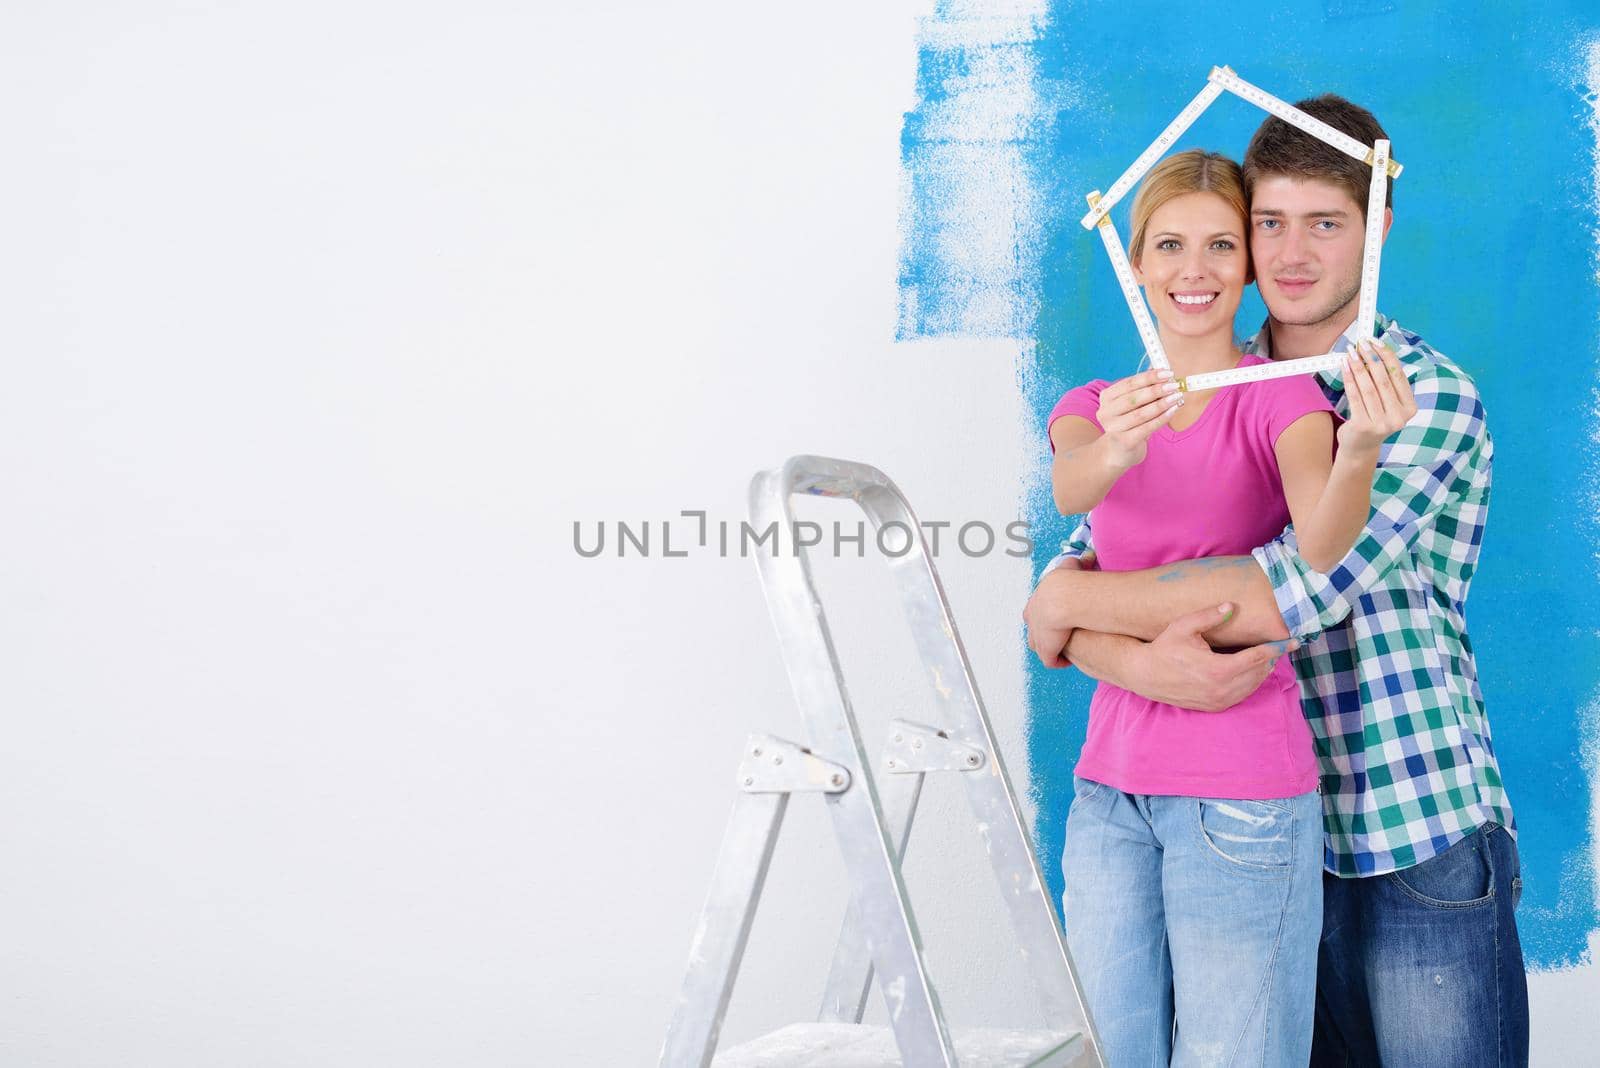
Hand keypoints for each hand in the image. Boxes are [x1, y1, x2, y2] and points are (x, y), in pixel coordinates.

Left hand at [1023, 567, 1078, 668]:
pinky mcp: (1045, 650)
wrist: (1063, 597)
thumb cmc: (1070, 580)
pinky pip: (1051, 661)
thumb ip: (1080, 562)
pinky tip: (1069, 661)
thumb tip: (1088, 556)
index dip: (1044, 617)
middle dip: (1044, 635)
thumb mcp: (1072, 566)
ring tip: (1065, 651)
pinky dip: (1059, 661)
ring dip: (1051, 649)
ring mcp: (1037, 636)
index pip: (1033, 613)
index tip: (1057, 620)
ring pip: (1039, 647)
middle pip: (1033, 631)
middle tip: (1060, 638)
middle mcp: (1032, 620)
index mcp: (1035, 602)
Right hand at [1095, 369, 1184, 467]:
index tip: (1167, 373)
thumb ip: (1144, 390)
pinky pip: (1146, 428)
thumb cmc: (1129, 422)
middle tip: (1174, 385)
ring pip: (1140, 413)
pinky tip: (1172, 410)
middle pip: (1134, 397)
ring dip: (1161, 404)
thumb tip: (1165, 376)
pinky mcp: (1124, 441)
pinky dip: (1161, 418)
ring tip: (1176, 396)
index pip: (1129, 383)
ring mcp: (1113, 427)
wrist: (1118, 451)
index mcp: (1107, 397)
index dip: (1149, 377)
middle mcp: (1106, 412)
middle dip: (1156, 389)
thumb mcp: (1132, 404)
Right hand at [1127, 603, 1298, 711]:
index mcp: (1217, 669)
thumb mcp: (1184, 626)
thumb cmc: (1164, 647)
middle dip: (1271, 658)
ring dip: (1262, 671)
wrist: (1145, 675)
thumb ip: (1209, 616)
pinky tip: (1251, 672)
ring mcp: (1218, 700)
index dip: (1276, 648)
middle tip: (1279, 645)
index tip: (1292, 641)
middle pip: (1258, 673)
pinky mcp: (1213, 706)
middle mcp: (1221, 689)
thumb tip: (1231, 606)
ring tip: (1267, 656)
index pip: (1257, 658)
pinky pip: (1241, 696)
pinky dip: (1250, 683)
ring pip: (1252, 686)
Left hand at [1337, 338, 1417, 452]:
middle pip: (1383, 380)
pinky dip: (1349, 379)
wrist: (1360, 447)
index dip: (1387, 356)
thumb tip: (1375, 352)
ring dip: (1358, 366)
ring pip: (1368, 387)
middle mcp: (1399, 417)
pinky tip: (1344, 367)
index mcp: (1410, 408)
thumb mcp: (1387, 403)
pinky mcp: (1363, 425)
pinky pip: (1355, 396)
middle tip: (1361, 344)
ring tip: (1350, 353)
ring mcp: (1382, 423)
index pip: (1399, 376)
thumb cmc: (1374, 419)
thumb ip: (1386, 382)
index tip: (1376, 342)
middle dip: (1371, 358)